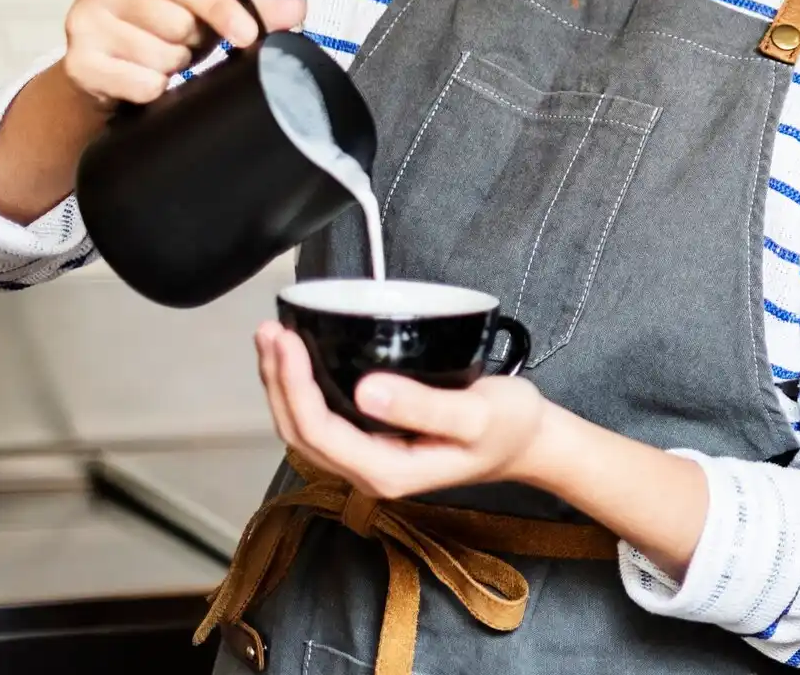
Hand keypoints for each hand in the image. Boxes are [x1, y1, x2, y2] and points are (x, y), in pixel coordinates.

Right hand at [62, 0, 305, 106]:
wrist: (100, 66)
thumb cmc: (156, 23)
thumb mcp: (197, 3)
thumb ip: (247, 2)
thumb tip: (299, 9)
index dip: (219, 8)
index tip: (247, 34)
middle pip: (176, 22)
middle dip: (194, 40)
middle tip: (185, 40)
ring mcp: (80, 23)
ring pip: (162, 56)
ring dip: (175, 65)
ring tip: (163, 55)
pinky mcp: (77, 64)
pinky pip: (143, 84)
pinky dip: (155, 87)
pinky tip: (143, 76)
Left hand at [255, 322, 548, 500]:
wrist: (530, 442)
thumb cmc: (508, 426)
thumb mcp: (476, 414)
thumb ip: (423, 406)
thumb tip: (367, 390)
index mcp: (387, 470)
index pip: (319, 431)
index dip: (293, 386)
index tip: (287, 339)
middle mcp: (370, 470)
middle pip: (301, 432)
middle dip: (277, 381)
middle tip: (269, 329)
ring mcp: (370, 457)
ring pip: (307, 427)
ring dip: (283, 384)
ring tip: (273, 338)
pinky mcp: (376, 439)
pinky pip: (325, 419)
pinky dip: (304, 388)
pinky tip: (302, 359)